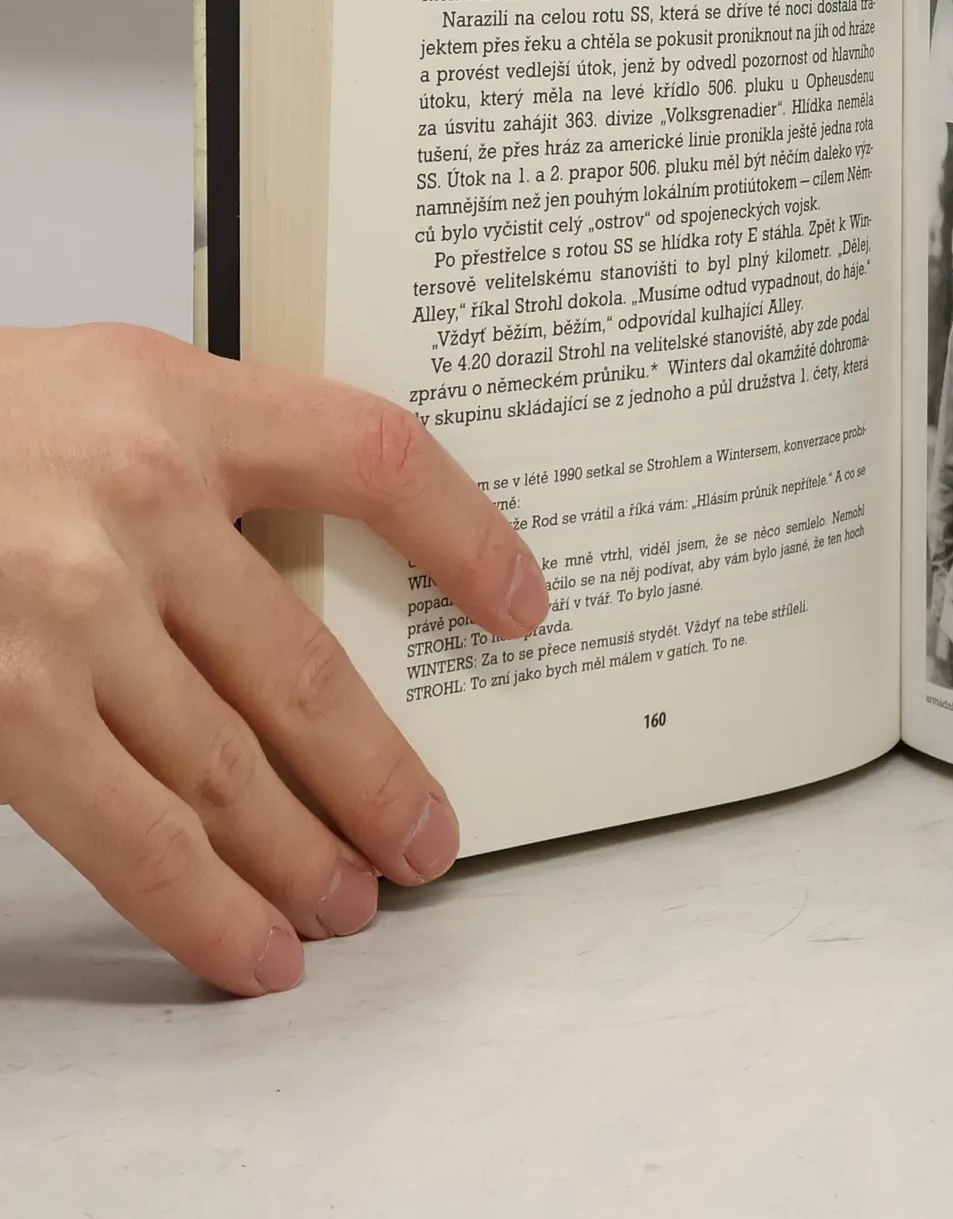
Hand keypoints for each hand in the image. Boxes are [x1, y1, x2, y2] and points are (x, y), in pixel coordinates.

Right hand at [0, 324, 547, 995]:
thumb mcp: (106, 383)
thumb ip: (211, 453)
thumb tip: (317, 566)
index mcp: (179, 403)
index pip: (374, 459)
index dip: (466, 536)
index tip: (521, 606)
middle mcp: (135, 504)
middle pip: (303, 665)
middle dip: (378, 775)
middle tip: (432, 838)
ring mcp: (66, 614)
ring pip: (226, 768)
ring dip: (304, 856)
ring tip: (356, 903)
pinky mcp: (3, 707)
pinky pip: (128, 832)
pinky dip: (202, 907)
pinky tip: (254, 948)